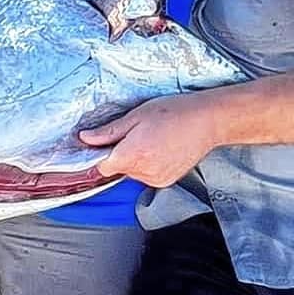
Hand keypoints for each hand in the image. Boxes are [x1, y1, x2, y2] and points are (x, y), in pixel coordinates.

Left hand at [77, 94, 221, 187]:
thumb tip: (85, 138)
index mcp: (133, 154)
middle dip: (121, 153)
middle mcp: (144, 171)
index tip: (104, 143)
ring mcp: (156, 179)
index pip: (101, 166)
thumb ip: (109, 132)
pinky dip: (148, 165)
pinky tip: (160, 149)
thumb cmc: (175, 112)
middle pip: (117, 168)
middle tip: (137, 134)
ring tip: (152, 140)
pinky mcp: (166, 182)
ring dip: (135, 160)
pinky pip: (146, 176)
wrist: (208, 121)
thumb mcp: (136, 116)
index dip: (100, 154)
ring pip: (132, 173)